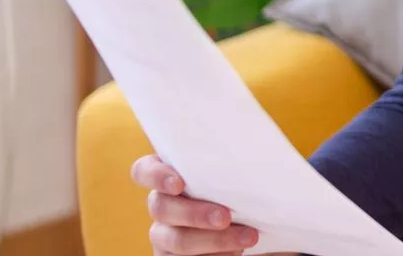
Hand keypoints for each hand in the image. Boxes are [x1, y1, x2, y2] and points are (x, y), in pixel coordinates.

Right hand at [130, 154, 278, 255]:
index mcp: (171, 176)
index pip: (144, 170)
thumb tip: (258, 155)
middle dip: (194, 214)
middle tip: (225, 217)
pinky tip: (236, 253)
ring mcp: (164, 235)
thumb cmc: (245, 189)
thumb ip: (233, 165)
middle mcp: (162, 205)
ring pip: (176, 240)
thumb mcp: (238, 174)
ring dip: (213, 240)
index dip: (156, 176)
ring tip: (248, 238)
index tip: (179, 183)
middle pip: (161, 207)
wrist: (255, 222)